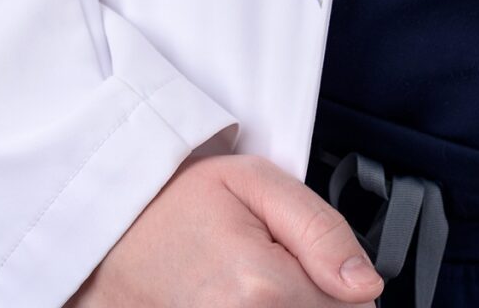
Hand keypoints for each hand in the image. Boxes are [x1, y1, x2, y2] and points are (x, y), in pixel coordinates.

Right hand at [65, 150, 384, 304]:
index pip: (352, 307)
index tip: (312, 261)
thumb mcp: (259, 183)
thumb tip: (367, 284)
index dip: (341, 282)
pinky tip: (242, 297)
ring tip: (257, 285)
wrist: (111, 233)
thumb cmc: (179, 203)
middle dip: (316, 298)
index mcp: (263, 289)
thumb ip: (321, 231)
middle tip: (279, 267)